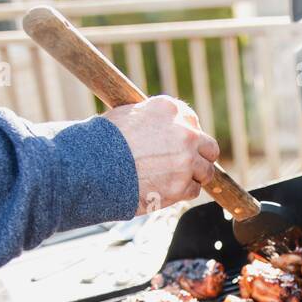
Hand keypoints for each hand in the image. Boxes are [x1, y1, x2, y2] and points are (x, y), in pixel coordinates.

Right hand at [100, 96, 218, 214]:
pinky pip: (193, 190)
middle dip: (199, 157)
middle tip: (185, 166)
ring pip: (205, 172)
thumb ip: (151, 120)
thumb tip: (159, 129)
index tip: (180, 145)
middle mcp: (184, 132)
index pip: (191, 121)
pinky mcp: (182, 185)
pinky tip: (163, 190)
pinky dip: (180, 193)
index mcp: (170, 109)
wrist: (92, 166)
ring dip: (192, 177)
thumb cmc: (103, 141)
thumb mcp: (127, 115)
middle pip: (209, 147)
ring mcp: (186, 160)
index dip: (186, 136)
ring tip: (171, 180)